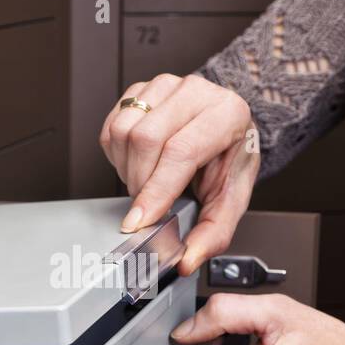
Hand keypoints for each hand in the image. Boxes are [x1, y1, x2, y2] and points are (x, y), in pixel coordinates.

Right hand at [98, 73, 258, 275]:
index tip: (139, 220)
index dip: (155, 190)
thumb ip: (214, 232)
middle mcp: (196, 92)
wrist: (228, 127)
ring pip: (123, 130)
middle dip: (140, 183)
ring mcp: (165, 85)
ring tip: (148, 179)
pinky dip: (118, 154)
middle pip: (145, 139)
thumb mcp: (232, 197)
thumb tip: (188, 259)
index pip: (181, 151)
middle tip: (150, 203)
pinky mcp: (141, 89)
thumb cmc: (231, 156)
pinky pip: (112, 126)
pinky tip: (139, 162)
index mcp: (227, 114)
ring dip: (127, 168)